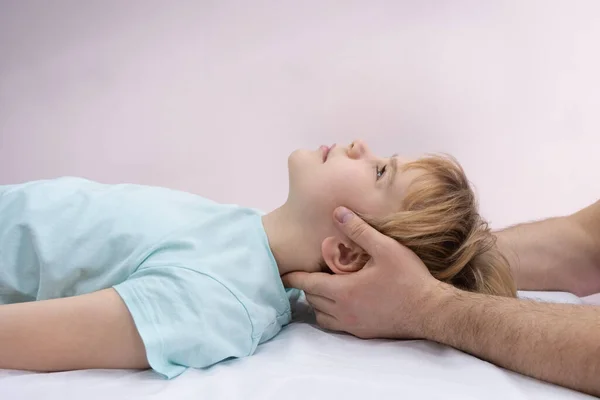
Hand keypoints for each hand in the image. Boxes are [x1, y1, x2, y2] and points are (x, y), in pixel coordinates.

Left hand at [283, 206, 443, 338]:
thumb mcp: (386, 248)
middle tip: (307, 271)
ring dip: (317, 301)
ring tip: (322, 285)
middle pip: (311, 299)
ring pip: (321, 315)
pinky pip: (335, 325)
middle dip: (306, 285)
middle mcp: (343, 311)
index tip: (281, 272)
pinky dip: (329, 313)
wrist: (431, 311)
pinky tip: (341, 300)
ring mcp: (352, 325)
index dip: (292, 276)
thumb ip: (359, 230)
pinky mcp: (362, 332)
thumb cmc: (409, 278)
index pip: (307, 283)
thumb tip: (338, 212)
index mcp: (344, 291)